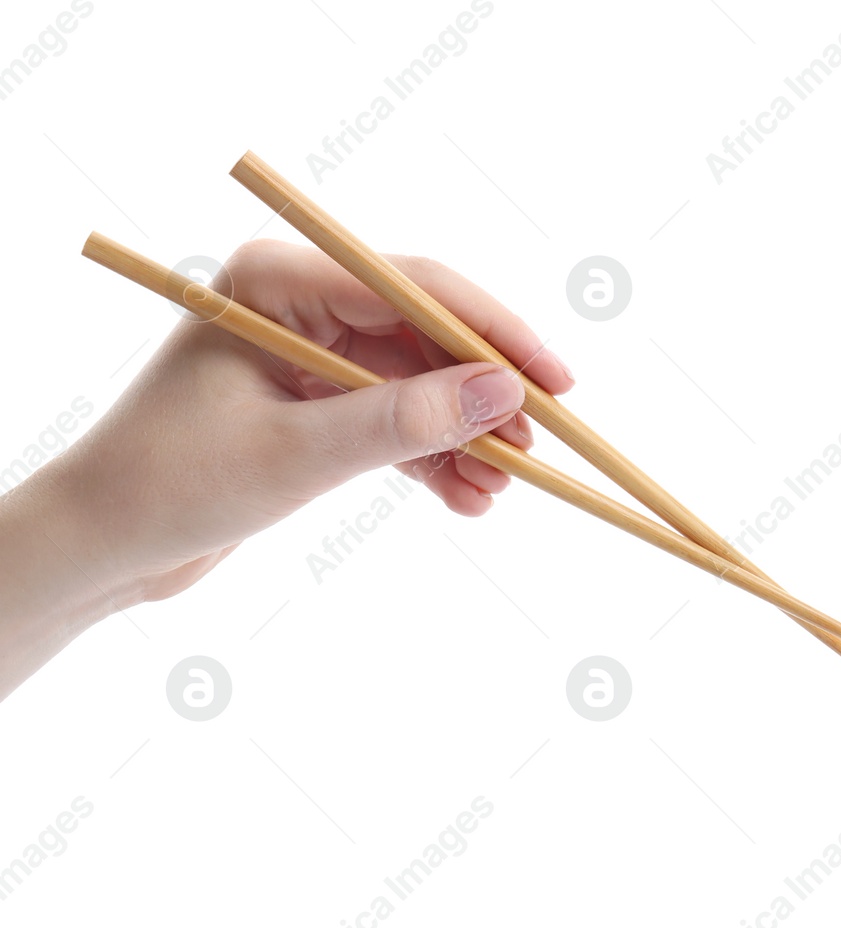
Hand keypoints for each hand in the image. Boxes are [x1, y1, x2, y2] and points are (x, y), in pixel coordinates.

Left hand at [0, 239, 571, 696]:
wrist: (98, 548)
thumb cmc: (168, 486)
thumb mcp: (297, 454)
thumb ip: (403, 422)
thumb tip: (505, 396)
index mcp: (276, 279)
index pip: (414, 288)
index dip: (494, 334)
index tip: (555, 384)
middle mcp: (297, 301)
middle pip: (427, 335)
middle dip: (482, 397)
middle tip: (536, 449)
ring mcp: (308, 353)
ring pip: (419, 383)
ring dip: (463, 437)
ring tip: (499, 489)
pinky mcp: (314, 404)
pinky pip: (395, 421)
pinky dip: (431, 459)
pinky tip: (466, 499)